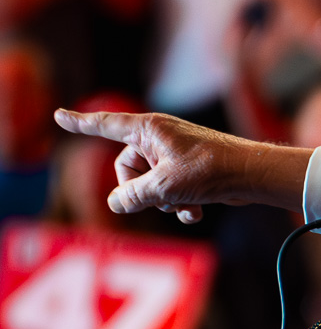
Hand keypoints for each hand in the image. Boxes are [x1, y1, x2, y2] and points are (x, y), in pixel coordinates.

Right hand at [52, 108, 310, 222]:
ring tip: (184, 205)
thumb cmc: (211, 171)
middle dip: (139, 190)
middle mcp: (159, 138)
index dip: (81, 124)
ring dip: (162, 201)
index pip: (106, 125)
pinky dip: (178, 204)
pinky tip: (195, 212)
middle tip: (159, 198)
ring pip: (148, 184)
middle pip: (126, 168)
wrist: (253, 175)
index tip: (59, 115)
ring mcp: (174, 154)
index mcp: (149, 130)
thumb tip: (116, 203)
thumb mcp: (163, 187)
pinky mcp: (189, 171)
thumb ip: (132, 196)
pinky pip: (168, 191)